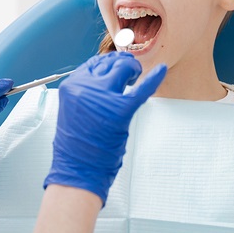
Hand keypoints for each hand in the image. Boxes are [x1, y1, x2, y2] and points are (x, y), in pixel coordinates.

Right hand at [44, 51, 165, 204]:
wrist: (77, 169)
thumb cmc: (76, 146)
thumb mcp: (73, 110)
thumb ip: (85, 93)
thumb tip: (104, 80)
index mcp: (71, 86)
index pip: (92, 63)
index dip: (107, 64)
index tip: (115, 66)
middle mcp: (84, 87)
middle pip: (108, 63)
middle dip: (121, 65)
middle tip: (129, 72)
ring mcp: (102, 97)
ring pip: (123, 69)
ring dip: (131, 70)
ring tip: (135, 77)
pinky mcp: (120, 110)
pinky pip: (141, 90)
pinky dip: (154, 79)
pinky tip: (162, 71)